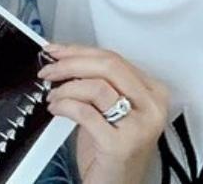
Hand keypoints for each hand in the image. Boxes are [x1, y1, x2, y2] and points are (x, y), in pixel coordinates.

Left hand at [39, 44, 169, 183]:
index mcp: (153, 92)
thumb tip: (67, 58)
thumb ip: (100, 83)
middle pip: (108, 66)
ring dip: (66, 87)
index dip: (80, 51)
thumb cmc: (112, 152)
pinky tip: (56, 108)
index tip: (58, 51)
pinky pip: (85, 112)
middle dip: (71, 63)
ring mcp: (139, 126)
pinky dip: (64, 105)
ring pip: (97, 86)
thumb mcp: (111, 111)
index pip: (114, 58)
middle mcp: (152, 107)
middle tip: (49, 69)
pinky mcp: (120, 144)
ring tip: (53, 95)